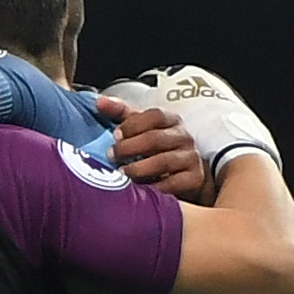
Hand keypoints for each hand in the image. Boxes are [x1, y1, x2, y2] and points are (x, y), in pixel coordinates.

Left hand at [103, 64, 279, 182]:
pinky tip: (141, 191)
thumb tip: (100, 103)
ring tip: (122, 174)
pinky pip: (172, 183)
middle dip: (130, 147)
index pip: (155, 115)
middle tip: (112, 156)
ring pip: (163, 161)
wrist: (188, 178)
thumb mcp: (145, 130)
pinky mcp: (194, 179)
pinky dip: (154, 187)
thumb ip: (123, 115)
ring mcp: (190, 158)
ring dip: (139, 168)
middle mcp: (183, 137)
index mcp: (171, 121)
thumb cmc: (160, 151)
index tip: (115, 135)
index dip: (133, 124)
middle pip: (156, 138)